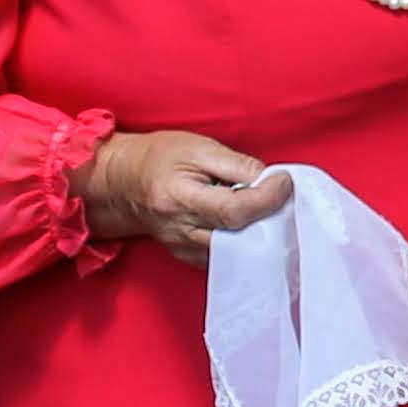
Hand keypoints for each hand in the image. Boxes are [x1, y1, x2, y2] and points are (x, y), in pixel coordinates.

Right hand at [76, 129, 292, 263]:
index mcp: (179, 198)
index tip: (284, 181)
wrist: (123, 182)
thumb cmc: (160, 159)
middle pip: (239, 236)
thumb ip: (238, 165)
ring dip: (259, 232)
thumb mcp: (199, 148)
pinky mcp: (188, 257)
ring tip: (265, 209)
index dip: (268, 197)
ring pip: (236, 252)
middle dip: (269, 217)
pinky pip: (227, 258)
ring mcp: (183, 249)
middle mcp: (180, 230)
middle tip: (281, 196)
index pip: (234, 210)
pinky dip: (244, 242)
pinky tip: (251, 224)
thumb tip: (272, 180)